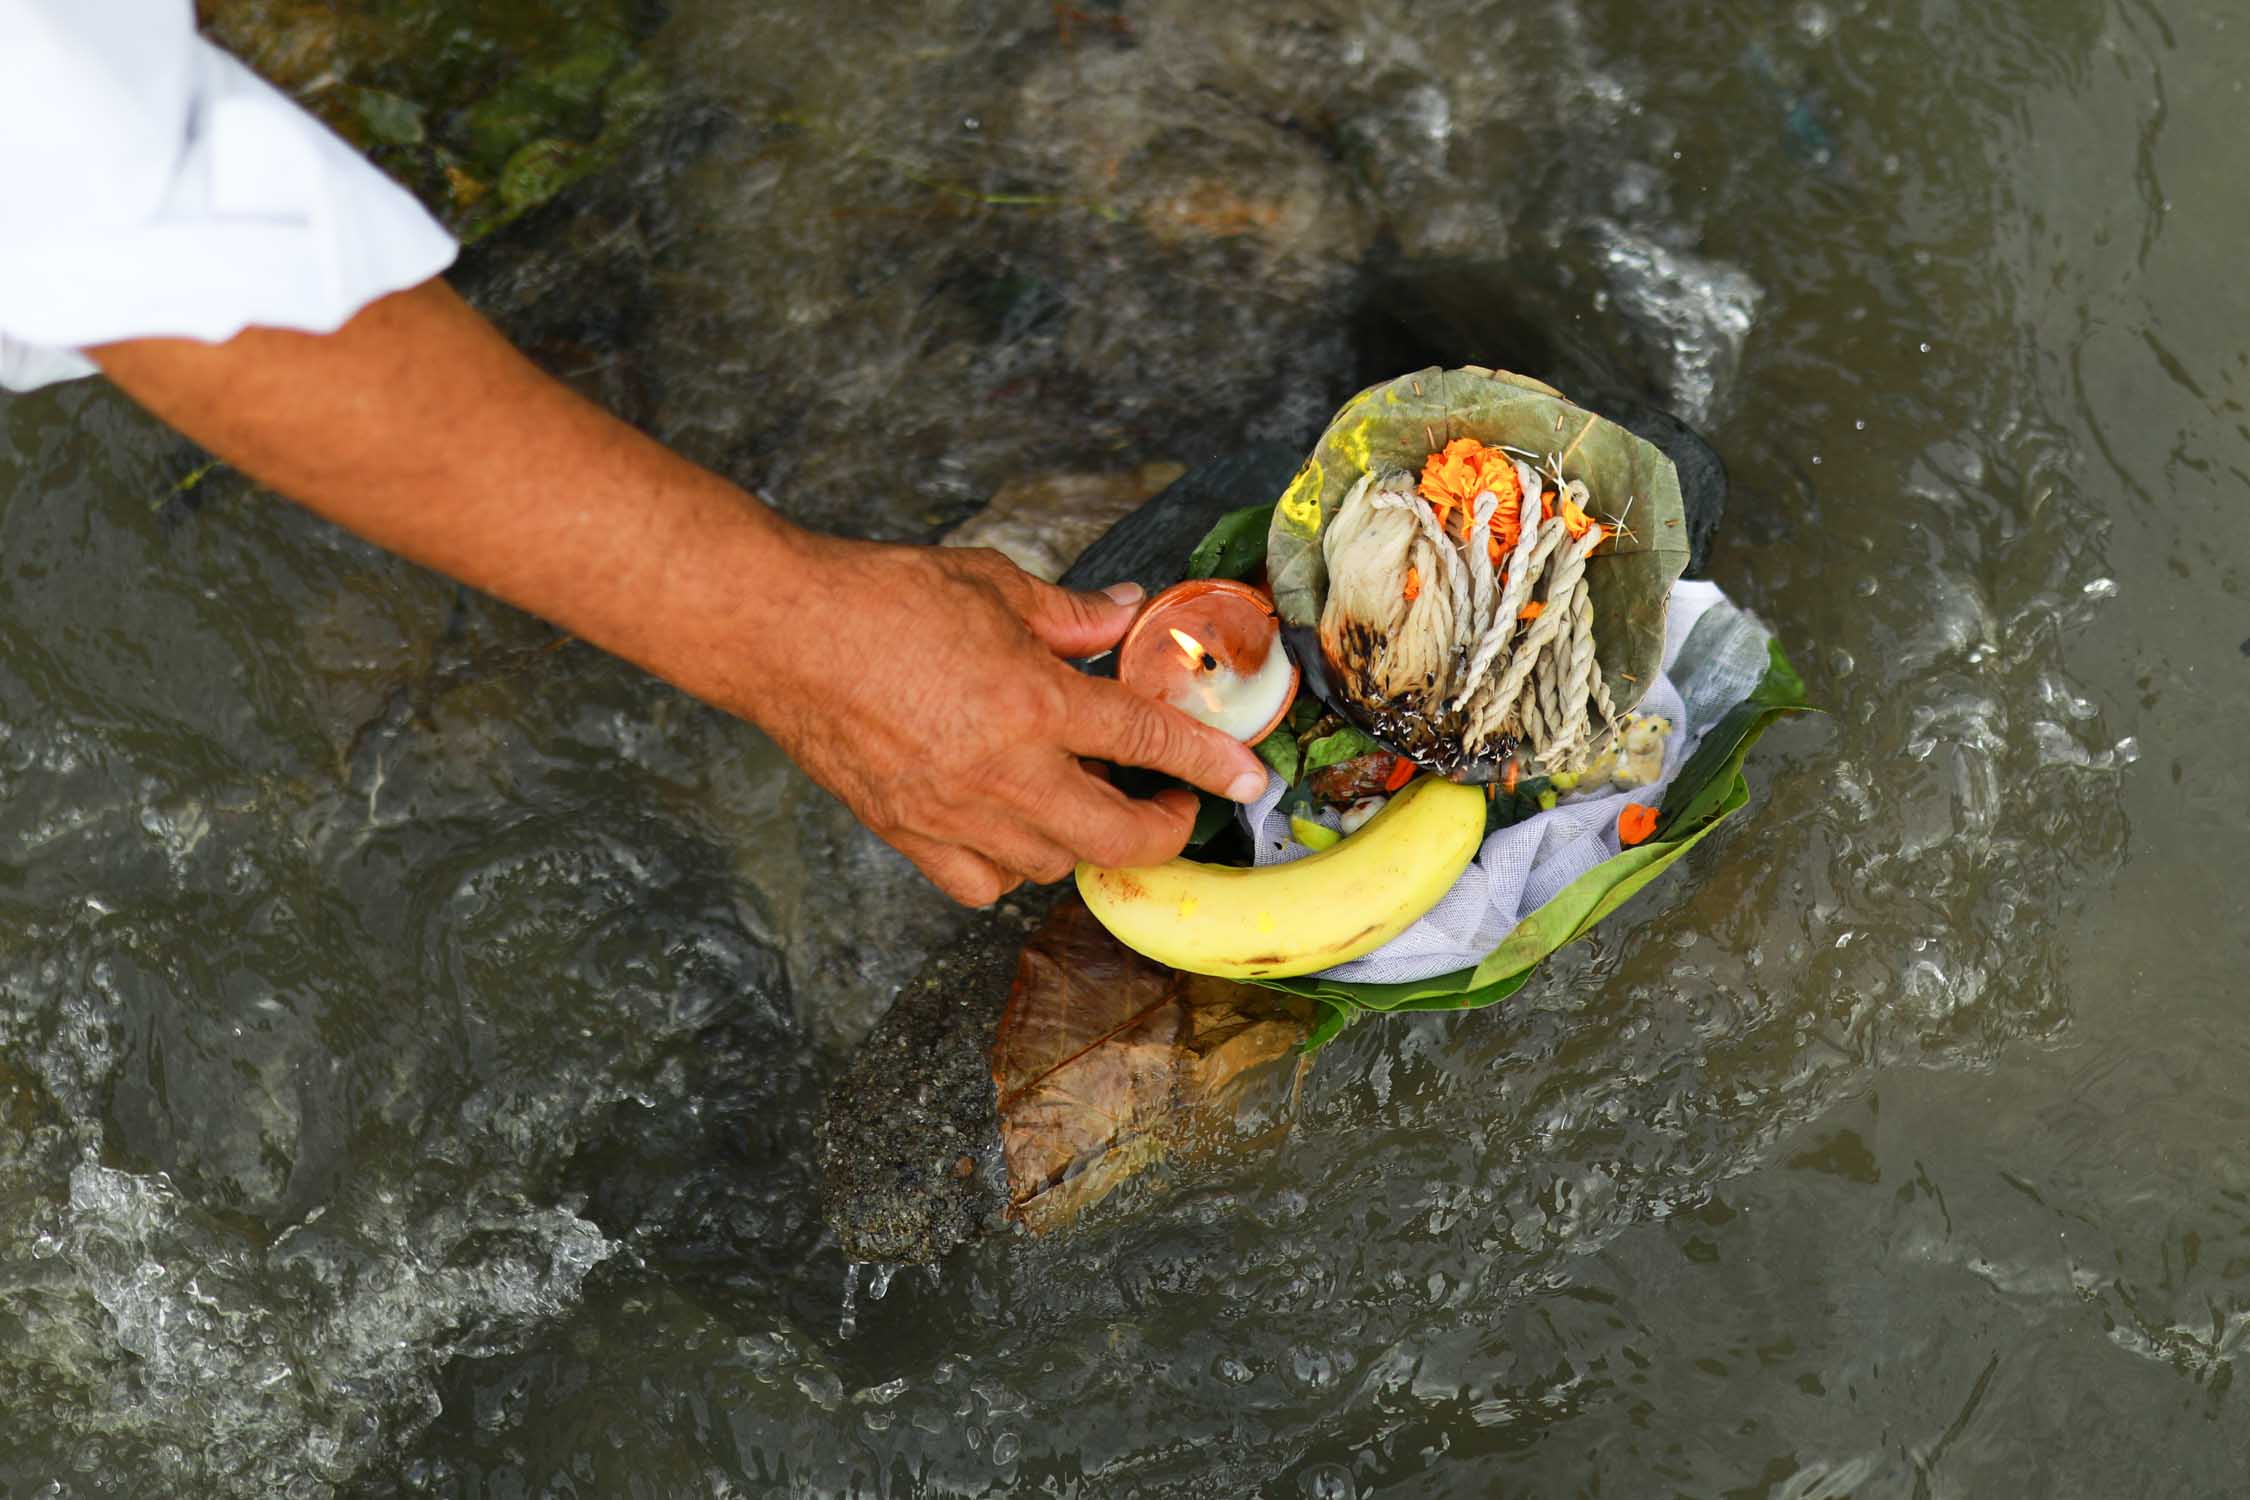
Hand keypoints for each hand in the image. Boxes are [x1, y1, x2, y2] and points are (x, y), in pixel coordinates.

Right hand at [724, 535, 1268, 904]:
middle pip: (1116, 834)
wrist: (780, 633)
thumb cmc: (879, 598)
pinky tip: (1011, 829)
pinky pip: (982, 884)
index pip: (1149, 738)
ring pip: (1052, 864)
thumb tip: (1126, 612)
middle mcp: (1004, 772)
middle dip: (1163, 827)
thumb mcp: (992, 583)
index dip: (1209, 761)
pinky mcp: (908, 833)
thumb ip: (1070, 612)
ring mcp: (955, 814)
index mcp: (1034, 702)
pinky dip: (1010, 866)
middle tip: (1172, 804)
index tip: (1245, 779)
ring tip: (1085, 800)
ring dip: (1084, 839)